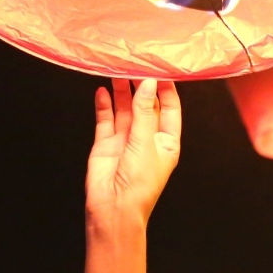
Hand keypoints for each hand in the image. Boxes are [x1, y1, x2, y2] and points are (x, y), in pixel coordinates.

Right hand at [85, 79, 180, 228]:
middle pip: (146, 105)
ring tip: (117, 70)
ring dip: (122, 91)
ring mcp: (126, 140)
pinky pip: (105, 120)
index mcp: (166, 141)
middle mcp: (147, 139)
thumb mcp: (146, 143)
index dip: (166, 88)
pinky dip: (104, 105)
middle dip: (141, 85)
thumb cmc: (138, 184)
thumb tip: (148, 84)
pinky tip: (102, 90)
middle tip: (135, 63)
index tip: (160, 68)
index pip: (170, 108)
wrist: (113, 209)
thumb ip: (145, 112)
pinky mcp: (106, 144)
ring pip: (125, 109)